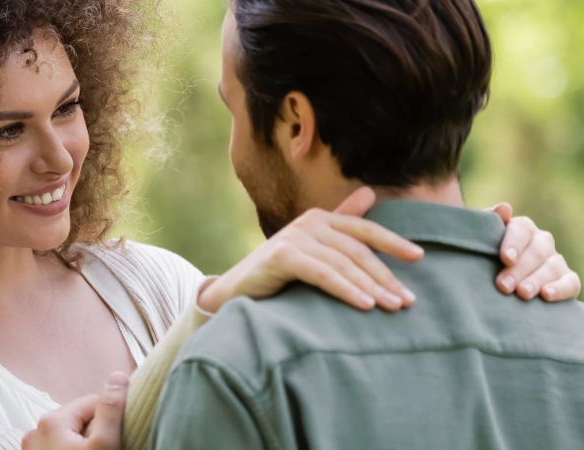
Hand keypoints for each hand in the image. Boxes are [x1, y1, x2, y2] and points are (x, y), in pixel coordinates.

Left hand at [21, 372, 127, 449]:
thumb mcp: (104, 445)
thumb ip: (111, 410)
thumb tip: (118, 376)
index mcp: (51, 420)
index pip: (93, 403)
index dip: (109, 420)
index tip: (113, 439)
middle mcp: (35, 430)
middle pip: (79, 419)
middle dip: (93, 433)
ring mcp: (32, 448)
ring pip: (68, 435)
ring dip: (81, 444)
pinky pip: (57, 447)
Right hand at [199, 187, 423, 312]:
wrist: (234, 292)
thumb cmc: (277, 274)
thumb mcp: (312, 249)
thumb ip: (340, 222)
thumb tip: (370, 192)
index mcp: (320, 219)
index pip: (364, 229)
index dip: (393, 242)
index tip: (419, 257)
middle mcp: (309, 222)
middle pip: (358, 250)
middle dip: (385, 275)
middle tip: (407, 301)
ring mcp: (295, 238)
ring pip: (344, 264)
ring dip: (371, 286)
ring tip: (392, 307)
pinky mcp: (282, 256)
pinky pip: (323, 274)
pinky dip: (346, 289)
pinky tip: (364, 304)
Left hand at [489, 202, 581, 301]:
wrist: (495, 279)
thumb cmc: (484, 256)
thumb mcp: (481, 239)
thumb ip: (489, 223)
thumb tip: (504, 208)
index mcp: (522, 229)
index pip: (522, 228)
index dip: (514, 242)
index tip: (505, 258)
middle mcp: (541, 242)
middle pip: (537, 250)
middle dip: (520, 268)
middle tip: (503, 285)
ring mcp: (555, 260)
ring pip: (552, 266)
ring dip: (536, 280)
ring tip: (522, 293)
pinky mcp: (567, 280)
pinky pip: (570, 282)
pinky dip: (560, 288)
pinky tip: (546, 294)